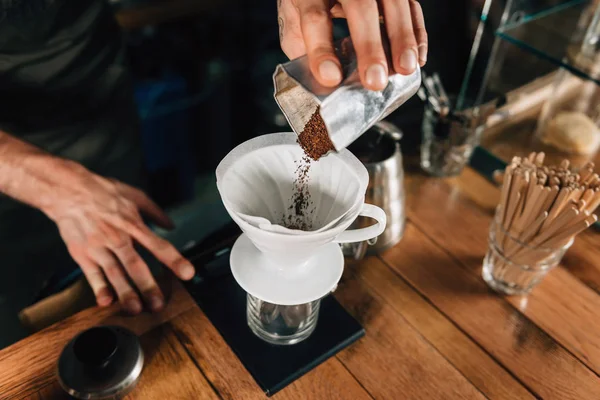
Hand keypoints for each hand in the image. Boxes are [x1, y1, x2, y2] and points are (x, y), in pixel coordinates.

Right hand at [43, 165, 194, 314]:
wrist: (68, 191)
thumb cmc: (103, 191)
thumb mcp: (134, 195)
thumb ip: (155, 212)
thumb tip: (171, 225)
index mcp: (133, 224)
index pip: (158, 245)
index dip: (174, 260)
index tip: (188, 273)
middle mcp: (117, 238)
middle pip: (135, 265)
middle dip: (148, 286)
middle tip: (159, 304)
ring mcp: (99, 247)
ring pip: (114, 274)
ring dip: (125, 293)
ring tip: (136, 310)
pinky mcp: (82, 254)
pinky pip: (92, 274)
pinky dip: (99, 288)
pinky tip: (106, 302)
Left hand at [278, 0, 426, 90]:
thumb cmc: (310, 2)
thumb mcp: (294, 21)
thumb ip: (303, 49)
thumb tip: (322, 84)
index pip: (315, 17)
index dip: (322, 50)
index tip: (331, 78)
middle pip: (360, 7)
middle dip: (370, 47)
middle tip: (375, 80)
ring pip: (393, 3)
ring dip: (402, 39)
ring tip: (404, 69)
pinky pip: (412, 6)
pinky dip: (417, 33)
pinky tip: (416, 58)